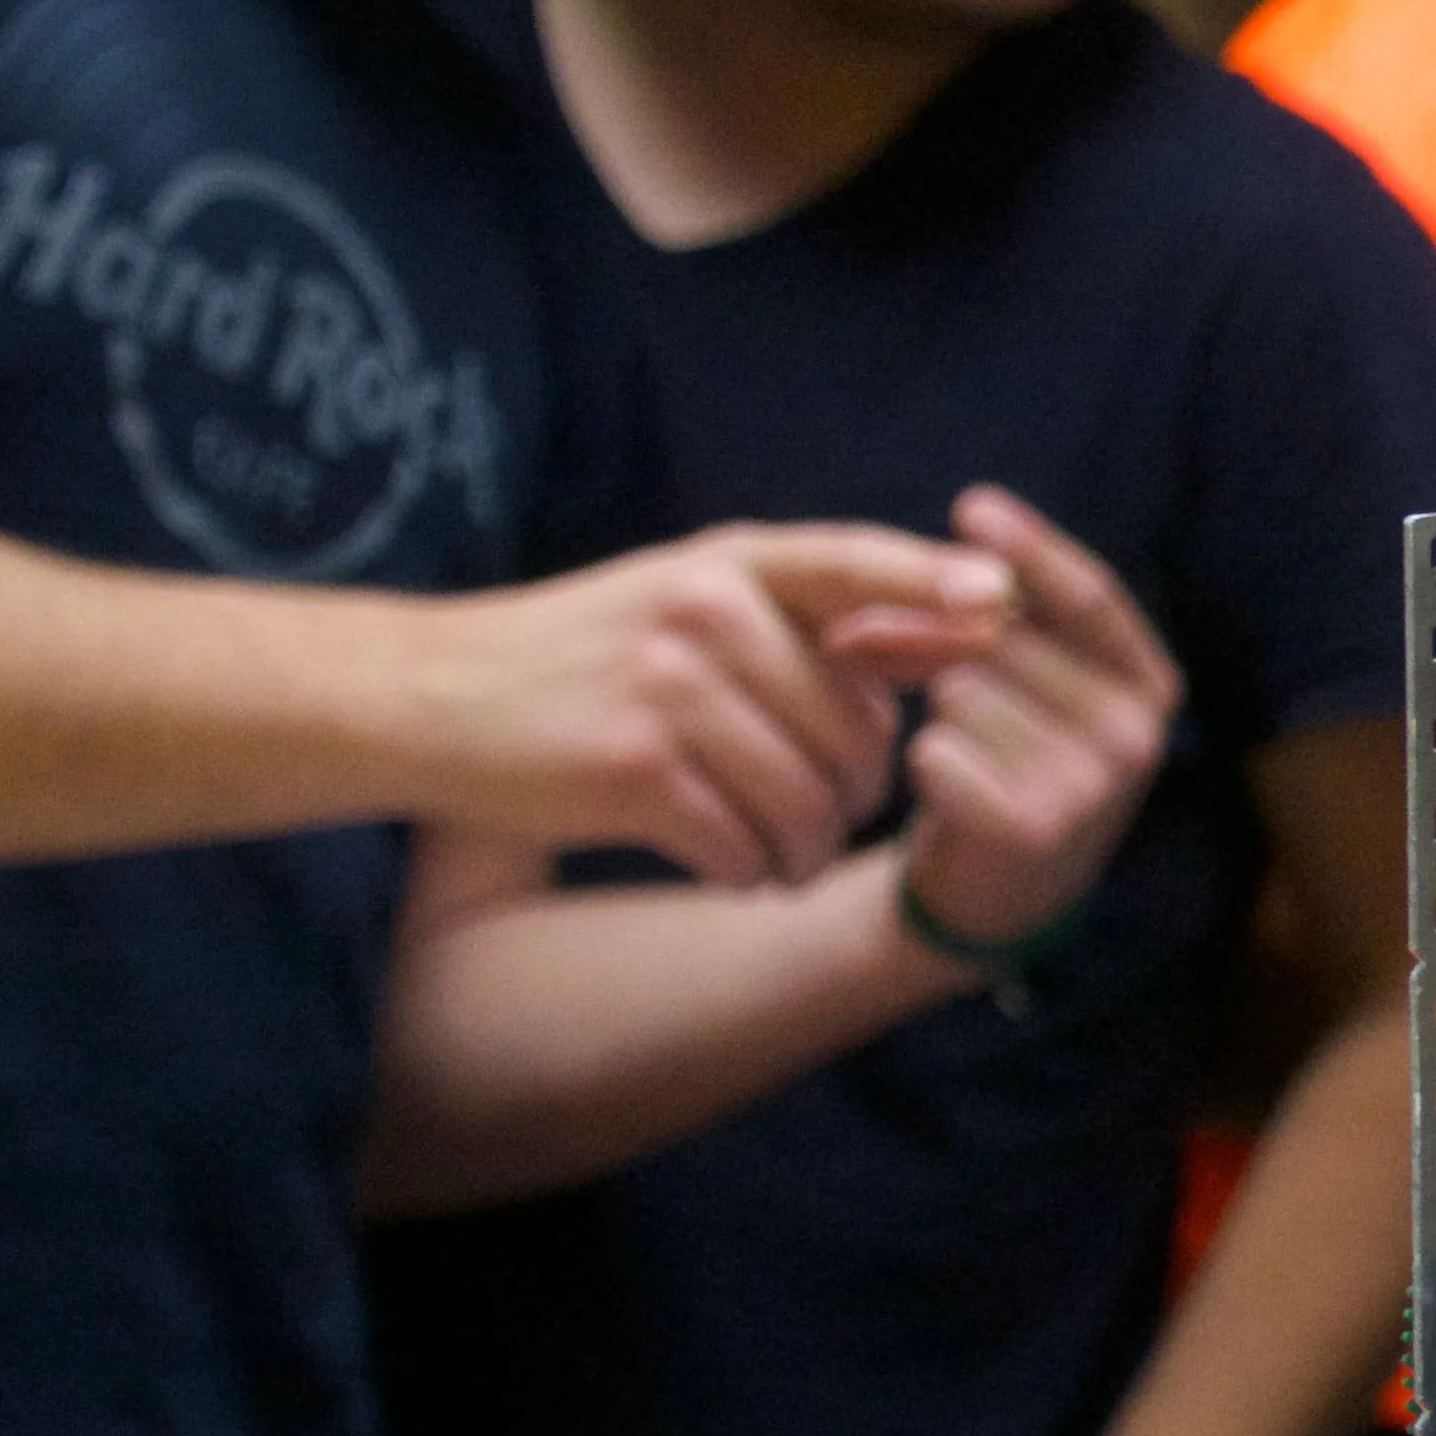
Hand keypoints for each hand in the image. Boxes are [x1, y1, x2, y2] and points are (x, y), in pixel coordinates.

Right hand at [417, 520, 1013, 885]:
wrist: (433, 697)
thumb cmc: (589, 653)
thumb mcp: (687, 595)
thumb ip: (805, 611)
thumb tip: (963, 627)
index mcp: (729, 563)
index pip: (854, 563)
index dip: (933, 586)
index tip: (1001, 612)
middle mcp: (705, 614)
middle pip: (856, 730)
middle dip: (857, 794)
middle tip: (825, 815)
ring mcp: (669, 691)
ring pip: (810, 802)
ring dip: (808, 850)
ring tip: (782, 851)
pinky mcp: (633, 772)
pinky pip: (746, 847)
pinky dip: (751, 872)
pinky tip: (728, 862)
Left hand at [895, 486, 1182, 954]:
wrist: (1003, 885)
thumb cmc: (1008, 754)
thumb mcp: (1019, 677)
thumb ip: (986, 617)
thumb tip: (929, 570)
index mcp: (1148, 680)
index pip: (1091, 596)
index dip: (1033, 547)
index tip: (970, 504)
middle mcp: (1138, 732)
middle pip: (1007, 637)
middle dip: (926, 627)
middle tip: (860, 636)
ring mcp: (1095, 787)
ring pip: (965, 689)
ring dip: (923, 698)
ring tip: (925, 722)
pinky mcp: (1036, 830)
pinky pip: (938, 751)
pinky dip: (921, 755)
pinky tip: (937, 776)